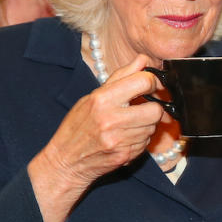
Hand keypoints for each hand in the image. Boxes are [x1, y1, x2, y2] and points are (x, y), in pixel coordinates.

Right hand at [28, 54, 164, 221]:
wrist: (66, 161)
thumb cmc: (77, 126)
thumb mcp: (93, 96)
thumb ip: (121, 76)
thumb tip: (142, 60)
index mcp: (102, 99)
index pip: (143, 82)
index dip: (152, 82)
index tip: (151, 85)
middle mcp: (111, 119)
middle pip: (155, 109)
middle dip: (153, 107)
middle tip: (143, 107)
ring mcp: (119, 140)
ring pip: (152, 127)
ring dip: (146, 125)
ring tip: (129, 124)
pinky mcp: (125, 155)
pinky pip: (146, 142)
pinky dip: (140, 139)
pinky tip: (126, 138)